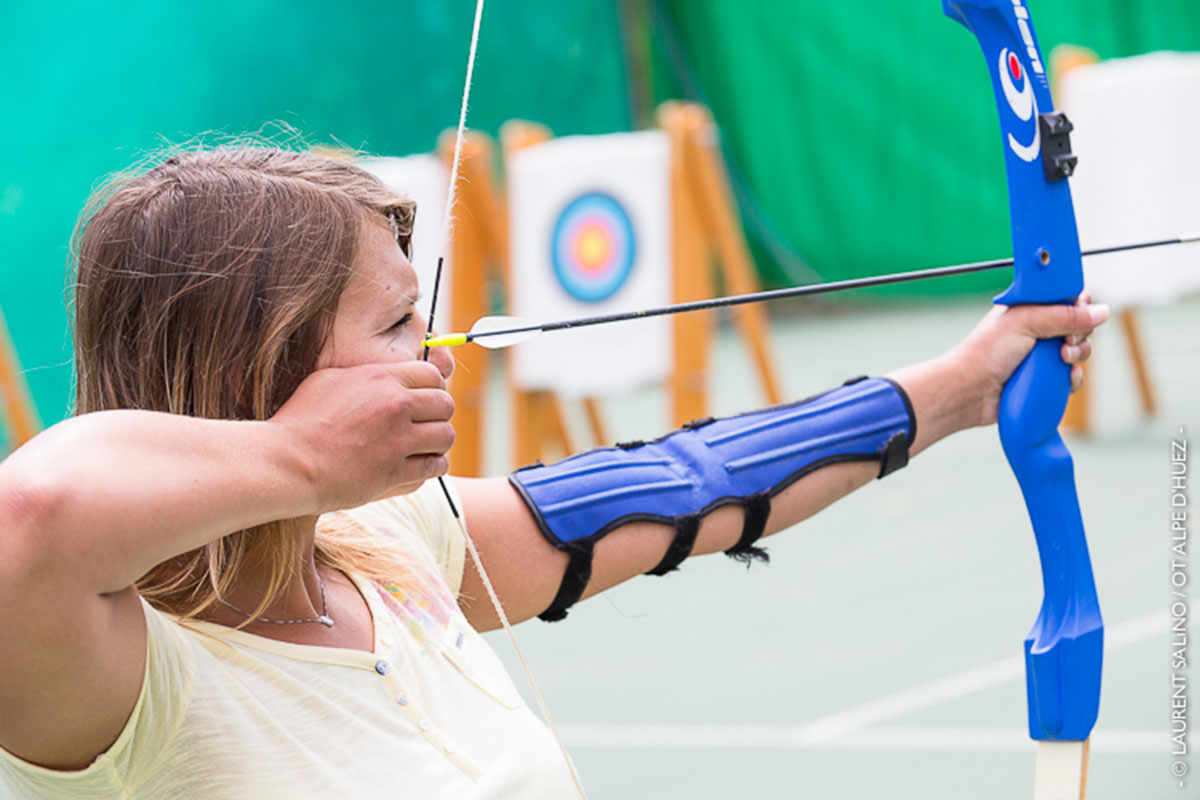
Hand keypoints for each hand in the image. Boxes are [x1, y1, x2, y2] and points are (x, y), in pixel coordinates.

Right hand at [269, 360, 455, 511]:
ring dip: (438, 442)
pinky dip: (432, 466)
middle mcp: (394, 406)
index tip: (423, 400)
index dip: (432, 388)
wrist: (286, 462)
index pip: (432, 375)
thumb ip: (364, 375)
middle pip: (445, 404)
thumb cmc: (300, 421)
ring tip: (425, 447)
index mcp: (380, 379)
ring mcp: (397, 440)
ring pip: (445, 436)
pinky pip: (435, 466)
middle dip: (438, 415)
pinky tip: (420, 466)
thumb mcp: (328, 381)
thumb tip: (385, 374)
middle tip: (426, 425)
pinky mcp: (395, 471)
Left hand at [953, 292, 1108, 426]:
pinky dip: (1073, 378)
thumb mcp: (1025, 323)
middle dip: (1080, 333)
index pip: (1067, 298)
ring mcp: (1041, 355)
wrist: (968, 392)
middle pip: (1078, 325)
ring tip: (1062, 360)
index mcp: (1030, 308)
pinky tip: (1065, 379)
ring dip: (1078, 355)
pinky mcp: (1044, 379)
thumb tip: (1102, 311)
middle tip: (1065, 342)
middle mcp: (1037, 330)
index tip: (1077, 314)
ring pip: (1079, 351)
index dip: (1079, 305)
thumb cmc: (986, 353)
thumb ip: (1064, 315)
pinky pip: (1071, 377)